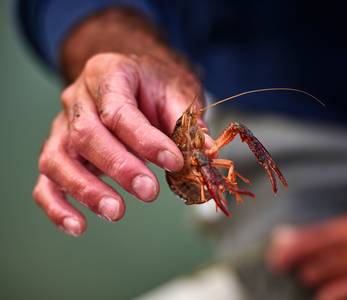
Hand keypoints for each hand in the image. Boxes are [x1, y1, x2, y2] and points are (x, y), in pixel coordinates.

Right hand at [33, 52, 203, 235]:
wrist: (132, 78)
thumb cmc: (154, 85)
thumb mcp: (176, 90)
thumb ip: (187, 121)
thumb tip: (204, 154)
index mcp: (108, 74)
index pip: (119, 111)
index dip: (145, 140)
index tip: (174, 162)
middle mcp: (78, 99)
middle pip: (85, 135)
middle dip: (119, 167)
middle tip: (149, 191)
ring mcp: (61, 126)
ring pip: (57, 159)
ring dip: (85, 189)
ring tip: (115, 212)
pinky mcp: (59, 151)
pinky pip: (47, 180)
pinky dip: (57, 206)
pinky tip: (78, 226)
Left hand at [267, 205, 346, 299]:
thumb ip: (327, 231)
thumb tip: (286, 238)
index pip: (311, 243)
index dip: (286, 254)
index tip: (275, 261)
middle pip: (317, 271)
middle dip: (306, 272)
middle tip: (308, 269)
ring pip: (332, 295)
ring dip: (322, 290)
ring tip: (324, 283)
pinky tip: (343, 294)